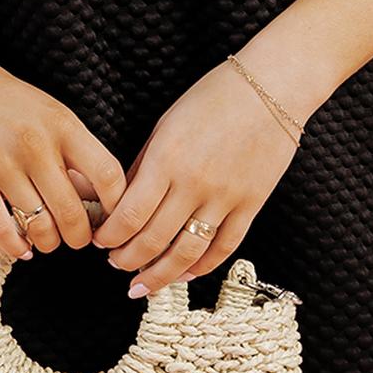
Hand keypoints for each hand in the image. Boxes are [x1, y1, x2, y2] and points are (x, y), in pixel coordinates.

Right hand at [0, 47, 128, 263]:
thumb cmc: (3, 100)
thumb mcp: (48, 113)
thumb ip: (73, 152)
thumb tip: (96, 200)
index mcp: (62, 125)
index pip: (107, 175)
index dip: (117, 207)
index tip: (111, 220)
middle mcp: (35, 145)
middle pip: (74, 212)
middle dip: (80, 238)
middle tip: (77, 240)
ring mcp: (2, 165)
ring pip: (40, 227)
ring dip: (48, 242)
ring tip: (47, 239)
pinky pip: (2, 231)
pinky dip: (16, 247)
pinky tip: (21, 247)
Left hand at [90, 58, 302, 296]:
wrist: (272, 87)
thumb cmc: (215, 97)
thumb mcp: (166, 124)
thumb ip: (143, 164)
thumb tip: (120, 201)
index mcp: (167, 159)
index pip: (129, 215)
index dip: (110, 236)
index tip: (100, 241)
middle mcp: (194, 184)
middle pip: (153, 240)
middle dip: (127, 259)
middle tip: (116, 264)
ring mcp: (225, 198)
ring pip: (188, 253)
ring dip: (161, 275)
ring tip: (143, 284)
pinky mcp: (251, 205)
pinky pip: (224, 247)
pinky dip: (202, 267)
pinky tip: (185, 274)